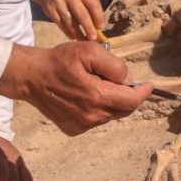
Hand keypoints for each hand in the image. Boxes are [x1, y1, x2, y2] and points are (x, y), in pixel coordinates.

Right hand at [0, 42, 151, 134]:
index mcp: (97, 97)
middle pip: (124, 109)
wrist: (31, 76)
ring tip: (97, 84)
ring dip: (112, 101)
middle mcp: (91, 116)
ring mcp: (81, 125)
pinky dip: (98, 108)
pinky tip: (86, 95)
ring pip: (110, 114)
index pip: (132, 101)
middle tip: (120, 80)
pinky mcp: (73, 128)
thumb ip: (114, 65)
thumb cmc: (60, 60)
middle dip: (128, 95)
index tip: (149, 85)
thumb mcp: (90, 52)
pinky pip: (96, 119)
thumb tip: (129, 79)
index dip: (143, 92)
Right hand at [33, 0, 103, 40]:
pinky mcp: (50, 9)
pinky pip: (61, 24)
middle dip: (89, 28)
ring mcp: (58, 1)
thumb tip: (97, 25)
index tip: (101, 27)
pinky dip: (68, 32)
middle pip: (82, 14)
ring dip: (78, 33)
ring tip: (83, 40)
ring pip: (70, 21)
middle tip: (93, 38)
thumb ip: (89, 5)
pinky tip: (73, 37)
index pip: (92, 3)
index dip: (98, 16)